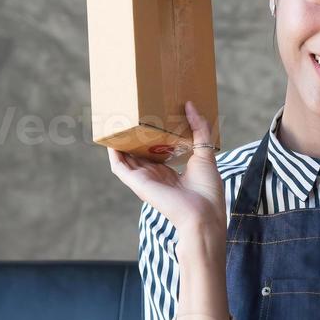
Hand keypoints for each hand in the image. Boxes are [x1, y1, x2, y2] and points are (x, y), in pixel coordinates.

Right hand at [107, 100, 225, 237]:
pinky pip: (119, 166)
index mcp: (171, 174)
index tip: (149, 122)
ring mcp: (145, 180)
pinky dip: (113, 153)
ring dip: (120, 143)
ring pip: (126, 159)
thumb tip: (190, 105)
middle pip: (139, 155)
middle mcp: (155, 177)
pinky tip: (111, 138)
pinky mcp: (137, 183)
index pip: (156, 154)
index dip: (150, 139)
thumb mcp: (205, 154)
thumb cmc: (207, 190)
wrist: (202, 213)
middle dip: (133, 138)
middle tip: (130, 118)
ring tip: (116, 123)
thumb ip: (199, 130)